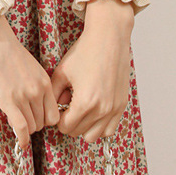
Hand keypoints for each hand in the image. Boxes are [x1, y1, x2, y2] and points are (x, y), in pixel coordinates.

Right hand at [0, 13, 60, 149]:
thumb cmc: (10, 53)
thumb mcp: (33, 69)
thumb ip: (38, 87)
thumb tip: (35, 108)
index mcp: (46, 83)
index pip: (54, 115)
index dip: (45, 120)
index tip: (37, 118)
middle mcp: (38, 92)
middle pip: (42, 123)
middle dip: (33, 124)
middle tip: (23, 118)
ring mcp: (24, 97)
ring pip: (31, 127)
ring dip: (24, 128)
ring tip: (15, 119)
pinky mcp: (9, 101)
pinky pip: (21, 128)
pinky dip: (22, 139)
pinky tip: (21, 142)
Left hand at [50, 0, 134, 142]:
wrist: (109, 38)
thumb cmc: (85, 52)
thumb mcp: (62, 71)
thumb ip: (53, 94)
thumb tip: (54, 109)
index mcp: (84, 102)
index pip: (65, 127)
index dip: (58, 119)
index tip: (59, 108)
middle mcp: (102, 109)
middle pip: (78, 133)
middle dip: (70, 122)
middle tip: (68, 106)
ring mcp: (114, 108)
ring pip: (94, 136)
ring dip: (84, 127)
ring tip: (81, 110)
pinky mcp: (122, 105)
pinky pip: (109, 129)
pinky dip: (100, 125)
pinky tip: (93, 110)